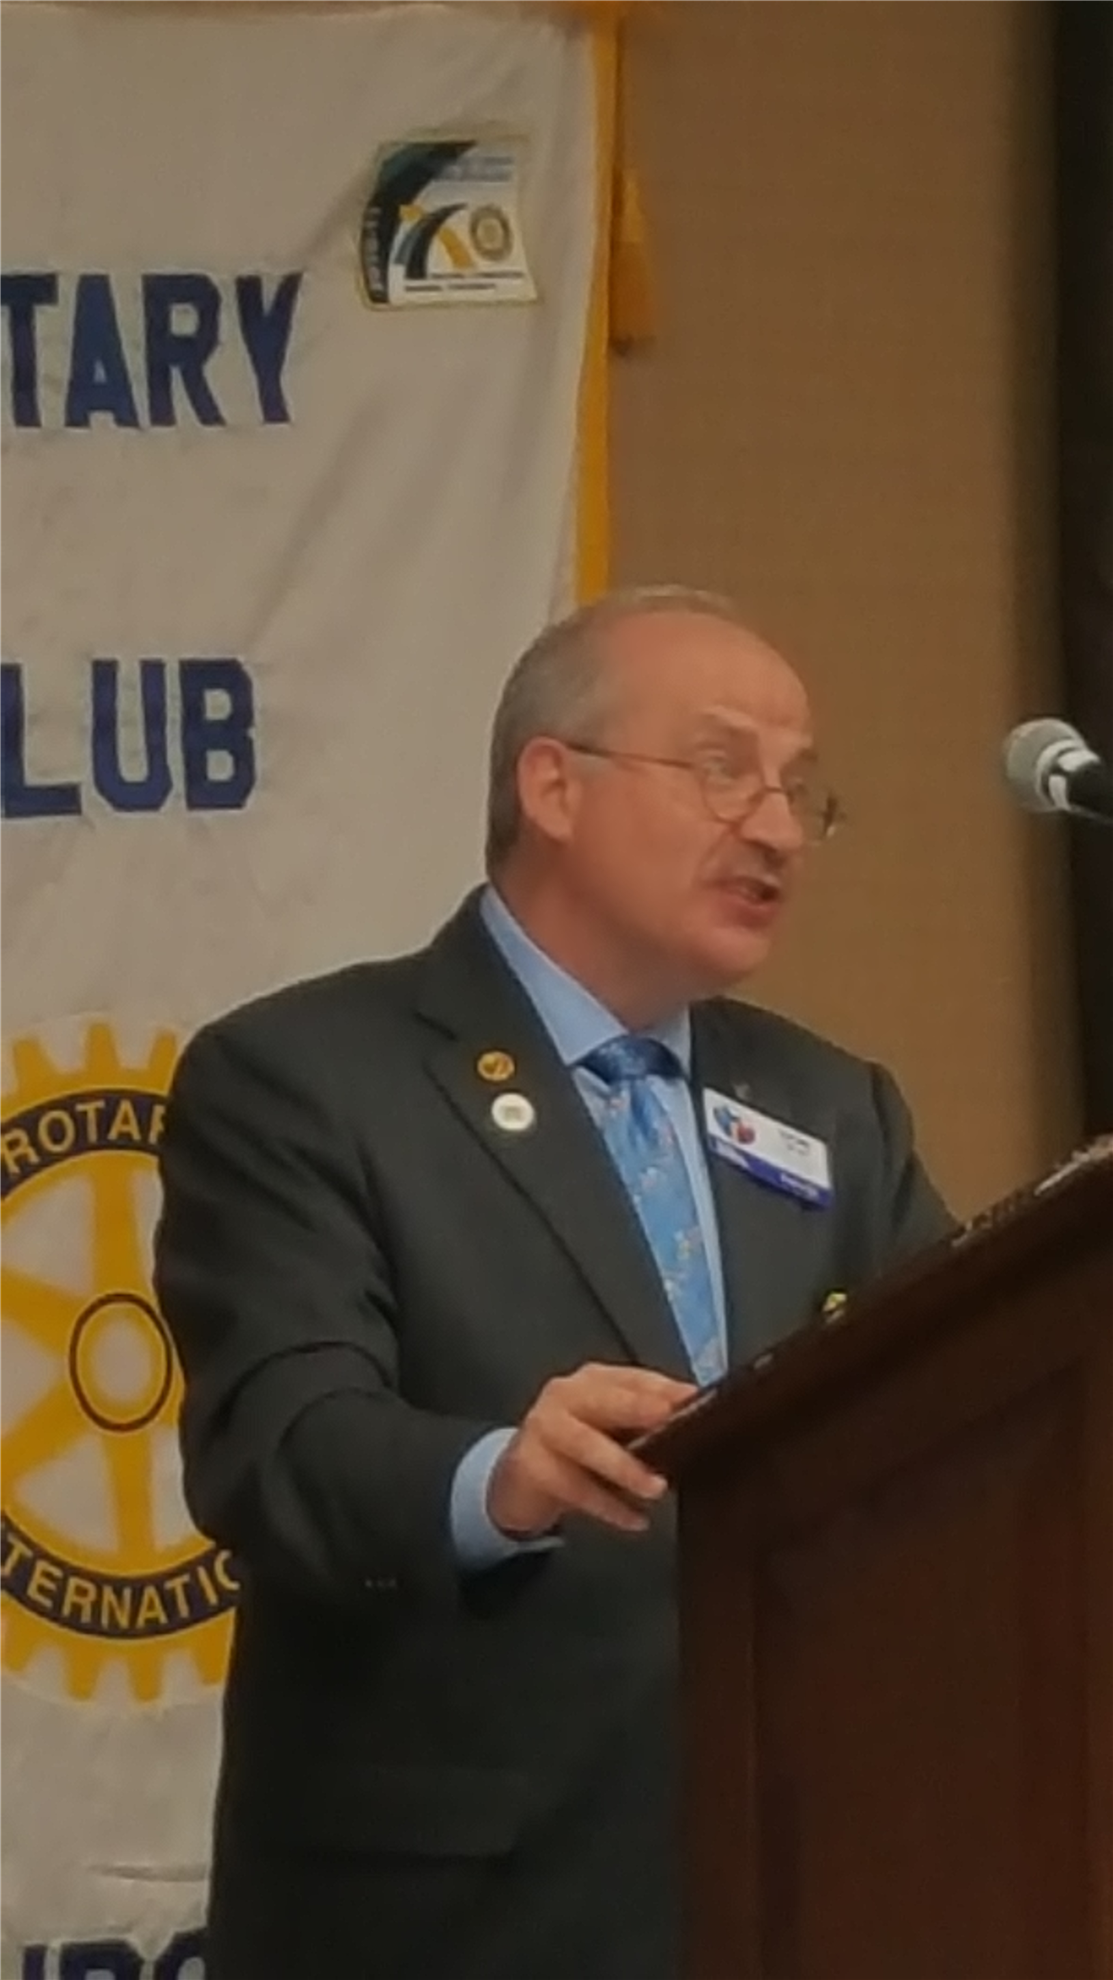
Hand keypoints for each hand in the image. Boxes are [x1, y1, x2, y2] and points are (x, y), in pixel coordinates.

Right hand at [488, 1363, 696, 1538]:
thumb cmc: (578, 1448)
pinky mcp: (531, 1465)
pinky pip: (575, 1488)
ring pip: (587, 1444)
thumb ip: (646, 1421)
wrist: (522, 1476)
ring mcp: (543, 1427)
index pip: (632, 1378)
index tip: (694, 1399)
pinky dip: (608, 1507)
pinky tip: (635, 1521)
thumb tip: (696, 1423)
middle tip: (672, 1423)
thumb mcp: (611, 1428)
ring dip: (625, 1467)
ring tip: (656, 1489)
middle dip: (640, 1410)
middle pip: (605, 1400)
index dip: (664, 1388)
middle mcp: (565, 1395)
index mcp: (592, 1380)